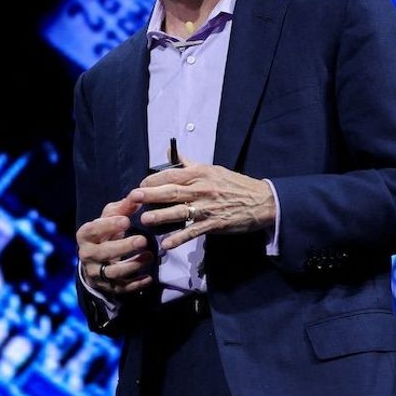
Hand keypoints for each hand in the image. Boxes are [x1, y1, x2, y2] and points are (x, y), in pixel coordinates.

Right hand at [76, 196, 155, 298]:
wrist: (94, 262)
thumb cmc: (104, 234)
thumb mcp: (109, 219)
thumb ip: (123, 208)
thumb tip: (137, 194)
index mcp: (85, 235)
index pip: (93, 230)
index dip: (109, 225)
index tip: (126, 220)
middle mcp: (87, 255)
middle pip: (103, 252)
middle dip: (123, 247)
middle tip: (143, 240)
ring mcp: (96, 273)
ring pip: (113, 272)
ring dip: (133, 265)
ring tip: (149, 256)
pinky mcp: (107, 287)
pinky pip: (122, 287)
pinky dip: (136, 284)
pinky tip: (148, 277)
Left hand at [129, 160, 274, 250]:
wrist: (262, 201)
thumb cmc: (234, 184)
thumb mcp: (212, 169)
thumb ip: (188, 163)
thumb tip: (169, 151)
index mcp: (201, 173)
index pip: (172, 174)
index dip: (154, 180)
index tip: (139, 186)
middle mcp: (202, 189)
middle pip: (173, 191)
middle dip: (152, 194)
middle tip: (134, 198)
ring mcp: (208, 207)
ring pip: (181, 211)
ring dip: (163, 216)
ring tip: (146, 219)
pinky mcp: (215, 224)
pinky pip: (194, 231)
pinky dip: (181, 238)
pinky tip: (168, 244)